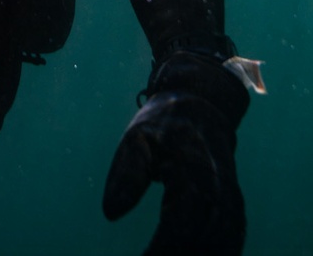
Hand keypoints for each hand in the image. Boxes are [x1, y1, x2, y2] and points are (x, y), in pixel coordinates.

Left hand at [103, 52, 248, 255]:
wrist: (203, 103)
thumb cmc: (164, 121)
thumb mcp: (138, 137)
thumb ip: (127, 174)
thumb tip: (111, 212)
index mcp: (194, 177)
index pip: (177, 232)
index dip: (158, 253)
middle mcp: (219, 195)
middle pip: (199, 245)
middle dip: (173, 255)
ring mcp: (231, 203)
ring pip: (220, 246)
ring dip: (197, 254)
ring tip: (157, 254)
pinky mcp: (234, 207)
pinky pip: (230, 240)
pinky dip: (217, 251)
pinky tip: (195, 254)